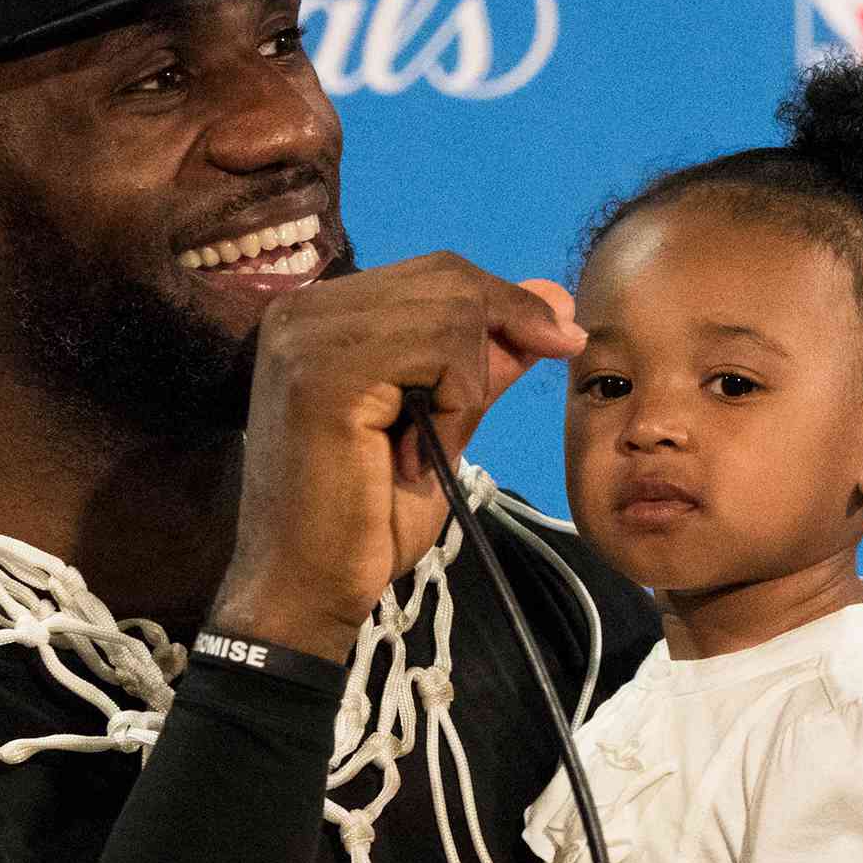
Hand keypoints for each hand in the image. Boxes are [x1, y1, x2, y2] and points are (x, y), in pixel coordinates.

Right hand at [210, 253, 583, 662]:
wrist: (307, 589)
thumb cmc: (364, 518)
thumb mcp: (441, 424)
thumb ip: (484, 361)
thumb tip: (555, 299)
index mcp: (318, 315)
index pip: (434, 273)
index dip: (505, 303)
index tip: (561, 338)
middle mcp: (302, 310)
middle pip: (447, 278)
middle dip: (502, 332)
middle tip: (493, 404)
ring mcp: (308, 335)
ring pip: (450, 310)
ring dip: (469, 384)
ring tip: (431, 445)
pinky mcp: (325, 372)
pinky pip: (437, 350)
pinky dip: (457, 403)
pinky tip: (420, 454)